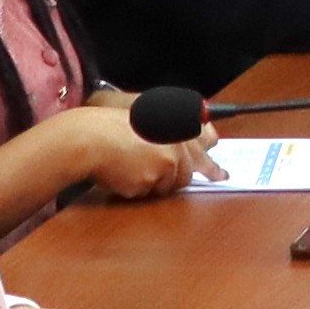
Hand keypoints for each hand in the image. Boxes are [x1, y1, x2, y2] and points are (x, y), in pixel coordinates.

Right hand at [40, 97, 207, 204]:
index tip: (220, 174)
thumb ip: (167, 130)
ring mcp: (168, 159)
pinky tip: (123, 174)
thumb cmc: (108, 126)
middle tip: (170, 181)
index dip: (210, 163)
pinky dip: (137, 188)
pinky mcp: (155, 177)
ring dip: (153, 183)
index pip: (204, 143)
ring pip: (169, 185)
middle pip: (188, 172)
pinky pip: (149, 192)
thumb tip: (188, 143)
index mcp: (175, 122)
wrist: (88, 137)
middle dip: (175, 179)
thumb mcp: (144, 116)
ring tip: (130, 168)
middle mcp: (177, 140)